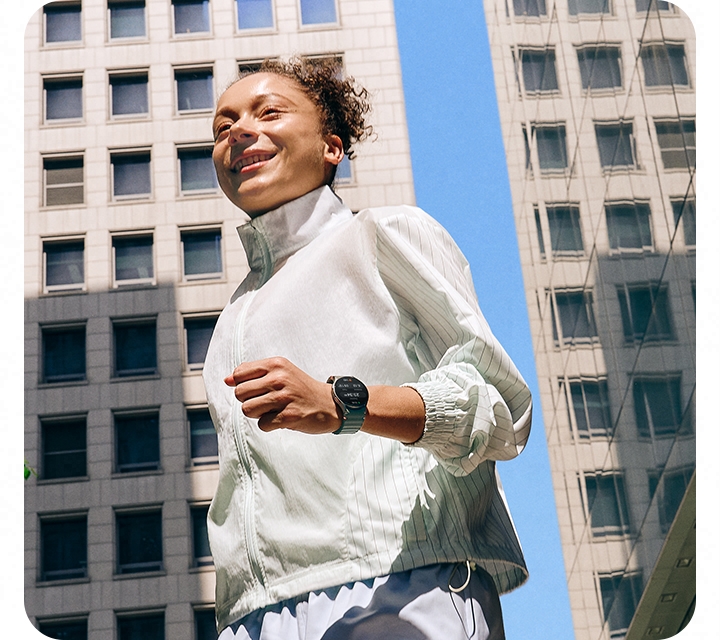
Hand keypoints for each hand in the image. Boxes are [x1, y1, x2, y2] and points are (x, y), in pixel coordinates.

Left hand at [224, 357, 341, 432]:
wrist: (331, 404)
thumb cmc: (301, 389)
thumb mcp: (281, 372)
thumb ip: (253, 373)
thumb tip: (226, 380)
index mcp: (276, 364)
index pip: (239, 374)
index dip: (242, 385)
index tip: (257, 390)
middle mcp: (279, 378)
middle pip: (239, 393)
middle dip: (249, 401)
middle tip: (267, 402)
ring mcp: (285, 397)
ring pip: (247, 410)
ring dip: (258, 414)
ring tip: (273, 410)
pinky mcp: (289, 416)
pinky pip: (262, 425)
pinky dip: (269, 425)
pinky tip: (282, 419)